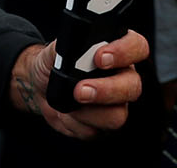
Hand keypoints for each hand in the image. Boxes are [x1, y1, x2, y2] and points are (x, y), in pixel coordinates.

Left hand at [12, 30, 149, 138]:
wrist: (40, 89)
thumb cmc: (53, 64)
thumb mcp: (54, 49)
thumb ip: (65, 45)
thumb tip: (70, 46)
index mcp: (117, 51)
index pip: (137, 47)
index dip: (124, 52)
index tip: (99, 58)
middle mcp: (122, 77)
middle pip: (133, 86)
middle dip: (107, 90)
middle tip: (80, 90)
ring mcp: (116, 104)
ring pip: (118, 115)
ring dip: (91, 112)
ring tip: (71, 102)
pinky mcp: (103, 124)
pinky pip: (97, 131)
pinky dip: (76, 123)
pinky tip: (67, 113)